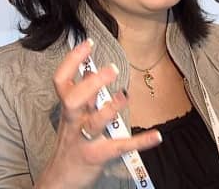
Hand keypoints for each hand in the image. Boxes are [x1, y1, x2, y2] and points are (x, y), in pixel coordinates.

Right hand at [36, 39, 161, 188]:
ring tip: (125, 95)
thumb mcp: (73, 117)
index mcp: (68, 109)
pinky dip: (139, 141)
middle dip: (91, 84)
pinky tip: (156, 136)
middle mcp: (73, 122)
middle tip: (112, 69)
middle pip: (73, 100)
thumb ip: (83, 96)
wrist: (61, 180)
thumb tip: (92, 71)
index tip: (88, 43)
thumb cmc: (71, 142)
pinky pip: (119, 147)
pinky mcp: (97, 156)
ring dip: (110, 108)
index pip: (62, 81)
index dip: (72, 61)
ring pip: (93, 123)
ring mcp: (83, 140)